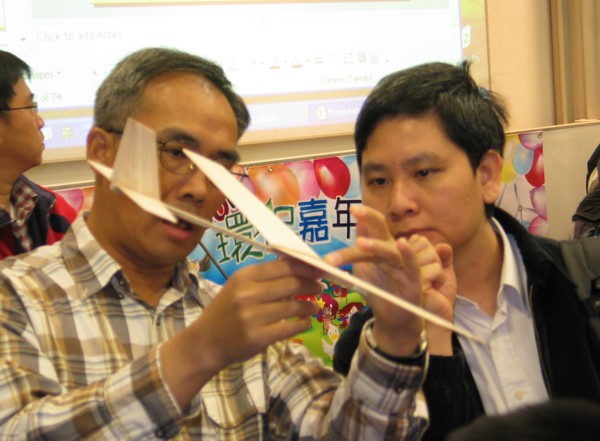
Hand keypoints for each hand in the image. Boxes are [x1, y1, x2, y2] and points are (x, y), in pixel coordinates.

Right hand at [161, 256, 322, 406]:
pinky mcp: (258, 337)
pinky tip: (305, 322)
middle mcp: (247, 293)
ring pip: (294, 306)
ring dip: (309, 306)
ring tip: (313, 306)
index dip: (306, 268)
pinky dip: (302, 324)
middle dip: (311, 285)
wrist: (205, 343)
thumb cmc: (225, 311)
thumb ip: (265, 276)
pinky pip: (290, 327)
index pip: (283, 266)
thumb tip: (298, 264)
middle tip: (320, 288)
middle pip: (292, 284)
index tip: (319, 270)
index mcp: (244, 276)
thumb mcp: (238, 286)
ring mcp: (252, 316)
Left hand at [325, 205, 422, 356]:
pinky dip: (409, 254)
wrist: (395, 318)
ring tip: (360, 243)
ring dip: (375, 245)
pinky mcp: (414, 280)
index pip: (372, 225)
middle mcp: (393, 251)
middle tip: (353, 210)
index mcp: (381, 246)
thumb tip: (342, 235)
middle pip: (380, 230)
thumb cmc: (379, 288)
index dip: (363, 215)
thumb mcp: (364, 268)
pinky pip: (412, 265)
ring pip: (389, 250)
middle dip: (368, 218)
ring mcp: (404, 264)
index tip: (350, 207)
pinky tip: (402, 243)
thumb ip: (356, 251)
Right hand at [411, 237, 456, 354]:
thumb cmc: (438, 297)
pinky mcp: (411, 282)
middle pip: (423, 243)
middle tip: (432, 276)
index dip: (430, 250)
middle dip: (434, 258)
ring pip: (429, 254)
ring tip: (433, 283)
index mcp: (404, 260)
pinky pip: (434, 268)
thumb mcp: (444, 272)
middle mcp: (400, 263)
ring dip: (438, 268)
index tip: (428, 265)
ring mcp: (403, 272)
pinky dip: (440, 277)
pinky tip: (434, 288)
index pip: (419, 240)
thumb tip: (443, 245)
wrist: (436, 320)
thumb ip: (444, 256)